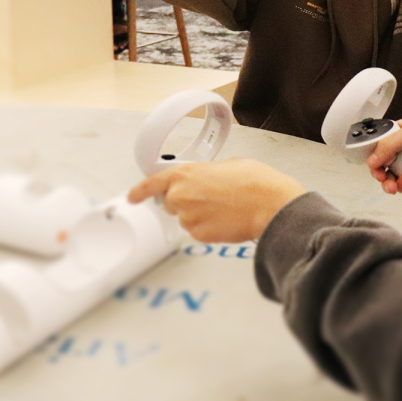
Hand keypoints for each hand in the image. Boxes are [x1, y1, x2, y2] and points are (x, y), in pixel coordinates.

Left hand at [127, 159, 307, 242]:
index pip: (151, 184)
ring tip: (224, 208)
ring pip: (186, 219)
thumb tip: (205, 181)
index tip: (132, 197)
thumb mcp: (226, 165)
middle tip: (210, 198)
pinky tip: (226, 219)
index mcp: (184, 174)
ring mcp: (188, 217)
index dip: (139, 192)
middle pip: (171, 204)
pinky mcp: (199, 235)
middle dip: (186, 202)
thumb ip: (205, 173)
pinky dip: (209, 228)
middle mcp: (180, 196)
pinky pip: (198, 232)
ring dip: (200, 215)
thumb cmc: (254, 182)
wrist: (269, 204)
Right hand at [365, 118, 401, 210]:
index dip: (374, 150)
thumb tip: (372, 159)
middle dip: (379, 169)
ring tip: (393, 184)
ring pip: (392, 174)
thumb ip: (388, 144)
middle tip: (380, 175)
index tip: (371, 159)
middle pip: (384, 160)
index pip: (382, 140)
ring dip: (389, 181)